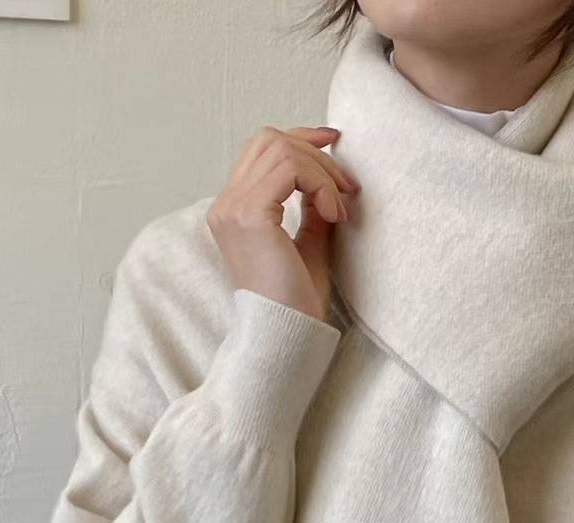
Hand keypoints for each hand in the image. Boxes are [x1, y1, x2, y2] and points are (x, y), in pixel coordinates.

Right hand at [207, 124, 359, 322]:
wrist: (287, 335)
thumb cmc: (296, 303)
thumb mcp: (308, 245)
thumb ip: (312, 210)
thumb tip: (328, 181)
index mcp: (234, 210)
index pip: (260, 149)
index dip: (299, 136)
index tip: (333, 140)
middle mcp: (225, 205)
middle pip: (269, 139)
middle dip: (316, 154)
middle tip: (347, 186)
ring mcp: (232, 208)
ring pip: (280, 148)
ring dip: (321, 171)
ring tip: (341, 208)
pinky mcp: (250, 215)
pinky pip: (290, 170)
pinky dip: (319, 184)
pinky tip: (335, 215)